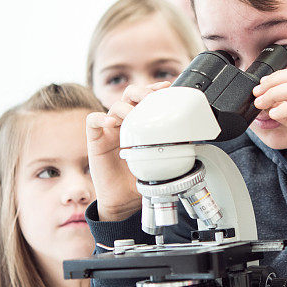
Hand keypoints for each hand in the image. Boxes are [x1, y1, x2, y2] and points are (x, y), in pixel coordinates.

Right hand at [86, 81, 170, 220]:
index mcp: (141, 123)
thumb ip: (173, 147)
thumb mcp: (161, 159)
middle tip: (150, 98)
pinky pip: (93, 121)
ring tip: (132, 115)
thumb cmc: (140, 178)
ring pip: (114, 105)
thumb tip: (194, 140)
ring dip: (125, 107)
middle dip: (141, 92)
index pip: (146, 98)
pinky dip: (100, 118)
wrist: (124, 199)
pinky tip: (110, 123)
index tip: (167, 87)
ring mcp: (110, 129)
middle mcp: (125, 122)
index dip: (154, 89)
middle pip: (130, 94)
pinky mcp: (96, 139)